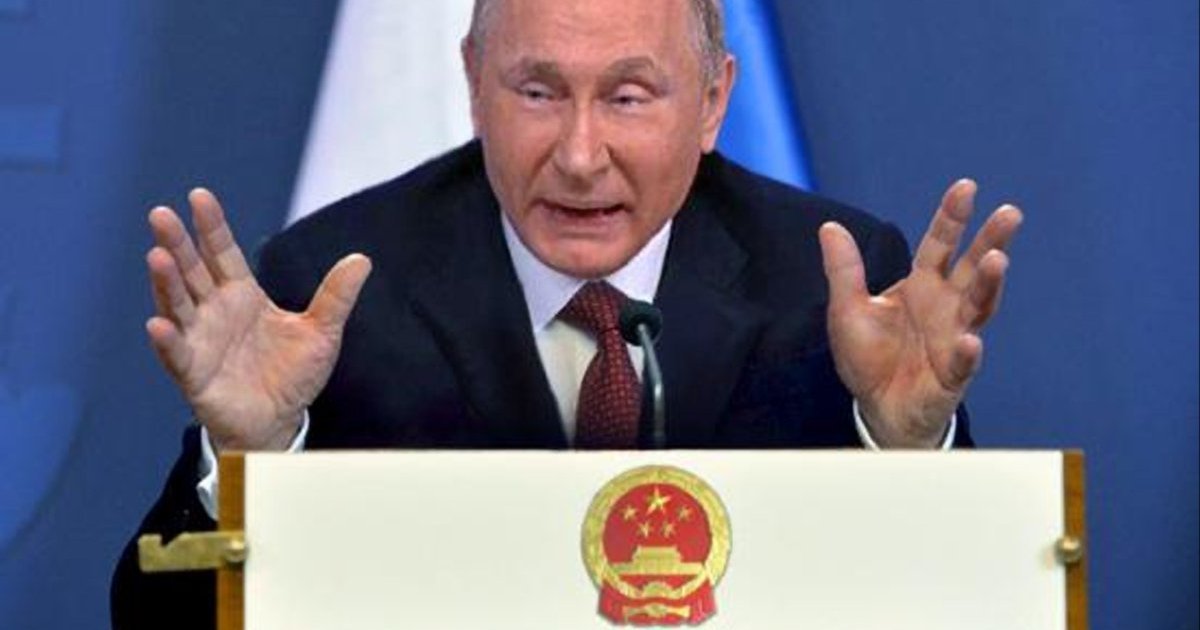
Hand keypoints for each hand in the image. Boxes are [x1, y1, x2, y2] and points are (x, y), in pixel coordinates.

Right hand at [145, 189, 371, 451]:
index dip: (211, 227)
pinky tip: (158, 324)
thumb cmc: (293, 375)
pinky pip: (176, 354)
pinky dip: (167, 339)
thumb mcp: (322, 332)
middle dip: (176, 244)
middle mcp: (214, 311)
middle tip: (160, 215)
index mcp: (242, 295)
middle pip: (192, 271)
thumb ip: (336, 296)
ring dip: (166, 282)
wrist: (280, 421)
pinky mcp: (193, 373)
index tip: (199, 196)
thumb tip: (362, 258)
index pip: (222, 253)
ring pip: (177, 304)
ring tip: (157, 256)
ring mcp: (200, 340)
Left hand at [819, 180, 1021, 447]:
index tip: (966, 186)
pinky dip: (967, 353)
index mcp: (922, 286)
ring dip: (989, 286)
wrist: (877, 407)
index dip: (952, 217)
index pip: (940, 245)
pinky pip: (962, 362)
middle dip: (991, 241)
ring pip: (979, 308)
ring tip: (998, 261)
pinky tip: (970, 341)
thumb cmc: (870, 356)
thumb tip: (829, 226)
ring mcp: (954, 338)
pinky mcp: (952, 375)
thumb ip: (844, 270)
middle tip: (1010, 212)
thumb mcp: (848, 308)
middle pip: (973, 268)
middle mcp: (946, 307)